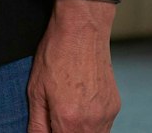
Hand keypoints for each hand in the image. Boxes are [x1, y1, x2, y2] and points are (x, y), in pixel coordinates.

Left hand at [26, 0, 119, 132]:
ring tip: (66, 113)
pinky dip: (91, 125)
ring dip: (78, 131)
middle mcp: (93, 122)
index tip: (48, 127)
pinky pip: (103, 127)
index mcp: (70, 120)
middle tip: (55, 121)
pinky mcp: (114, 106)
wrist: (82, 29)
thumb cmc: (56, 54)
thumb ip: (37, 124)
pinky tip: (79, 108)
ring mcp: (107, 114)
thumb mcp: (36, 91)